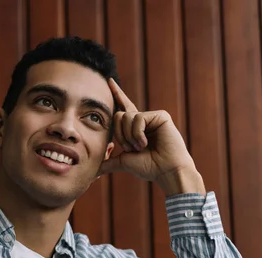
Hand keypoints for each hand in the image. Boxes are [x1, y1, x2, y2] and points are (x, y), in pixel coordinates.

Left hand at [99, 79, 205, 195]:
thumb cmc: (150, 168)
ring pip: (126, 117)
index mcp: (136, 129)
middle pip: (118, 116)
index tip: (109, 81)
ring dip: (130, 136)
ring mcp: (152, 117)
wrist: (166, 171)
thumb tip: (95, 171)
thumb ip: (110, 162)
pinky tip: (146, 142)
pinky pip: (138, 118)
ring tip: (141, 147)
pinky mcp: (160, 115)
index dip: (117, 95)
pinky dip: (138, 133)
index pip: (123, 109)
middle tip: (132, 148)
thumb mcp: (124, 163)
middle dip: (120, 135)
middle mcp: (144, 120)